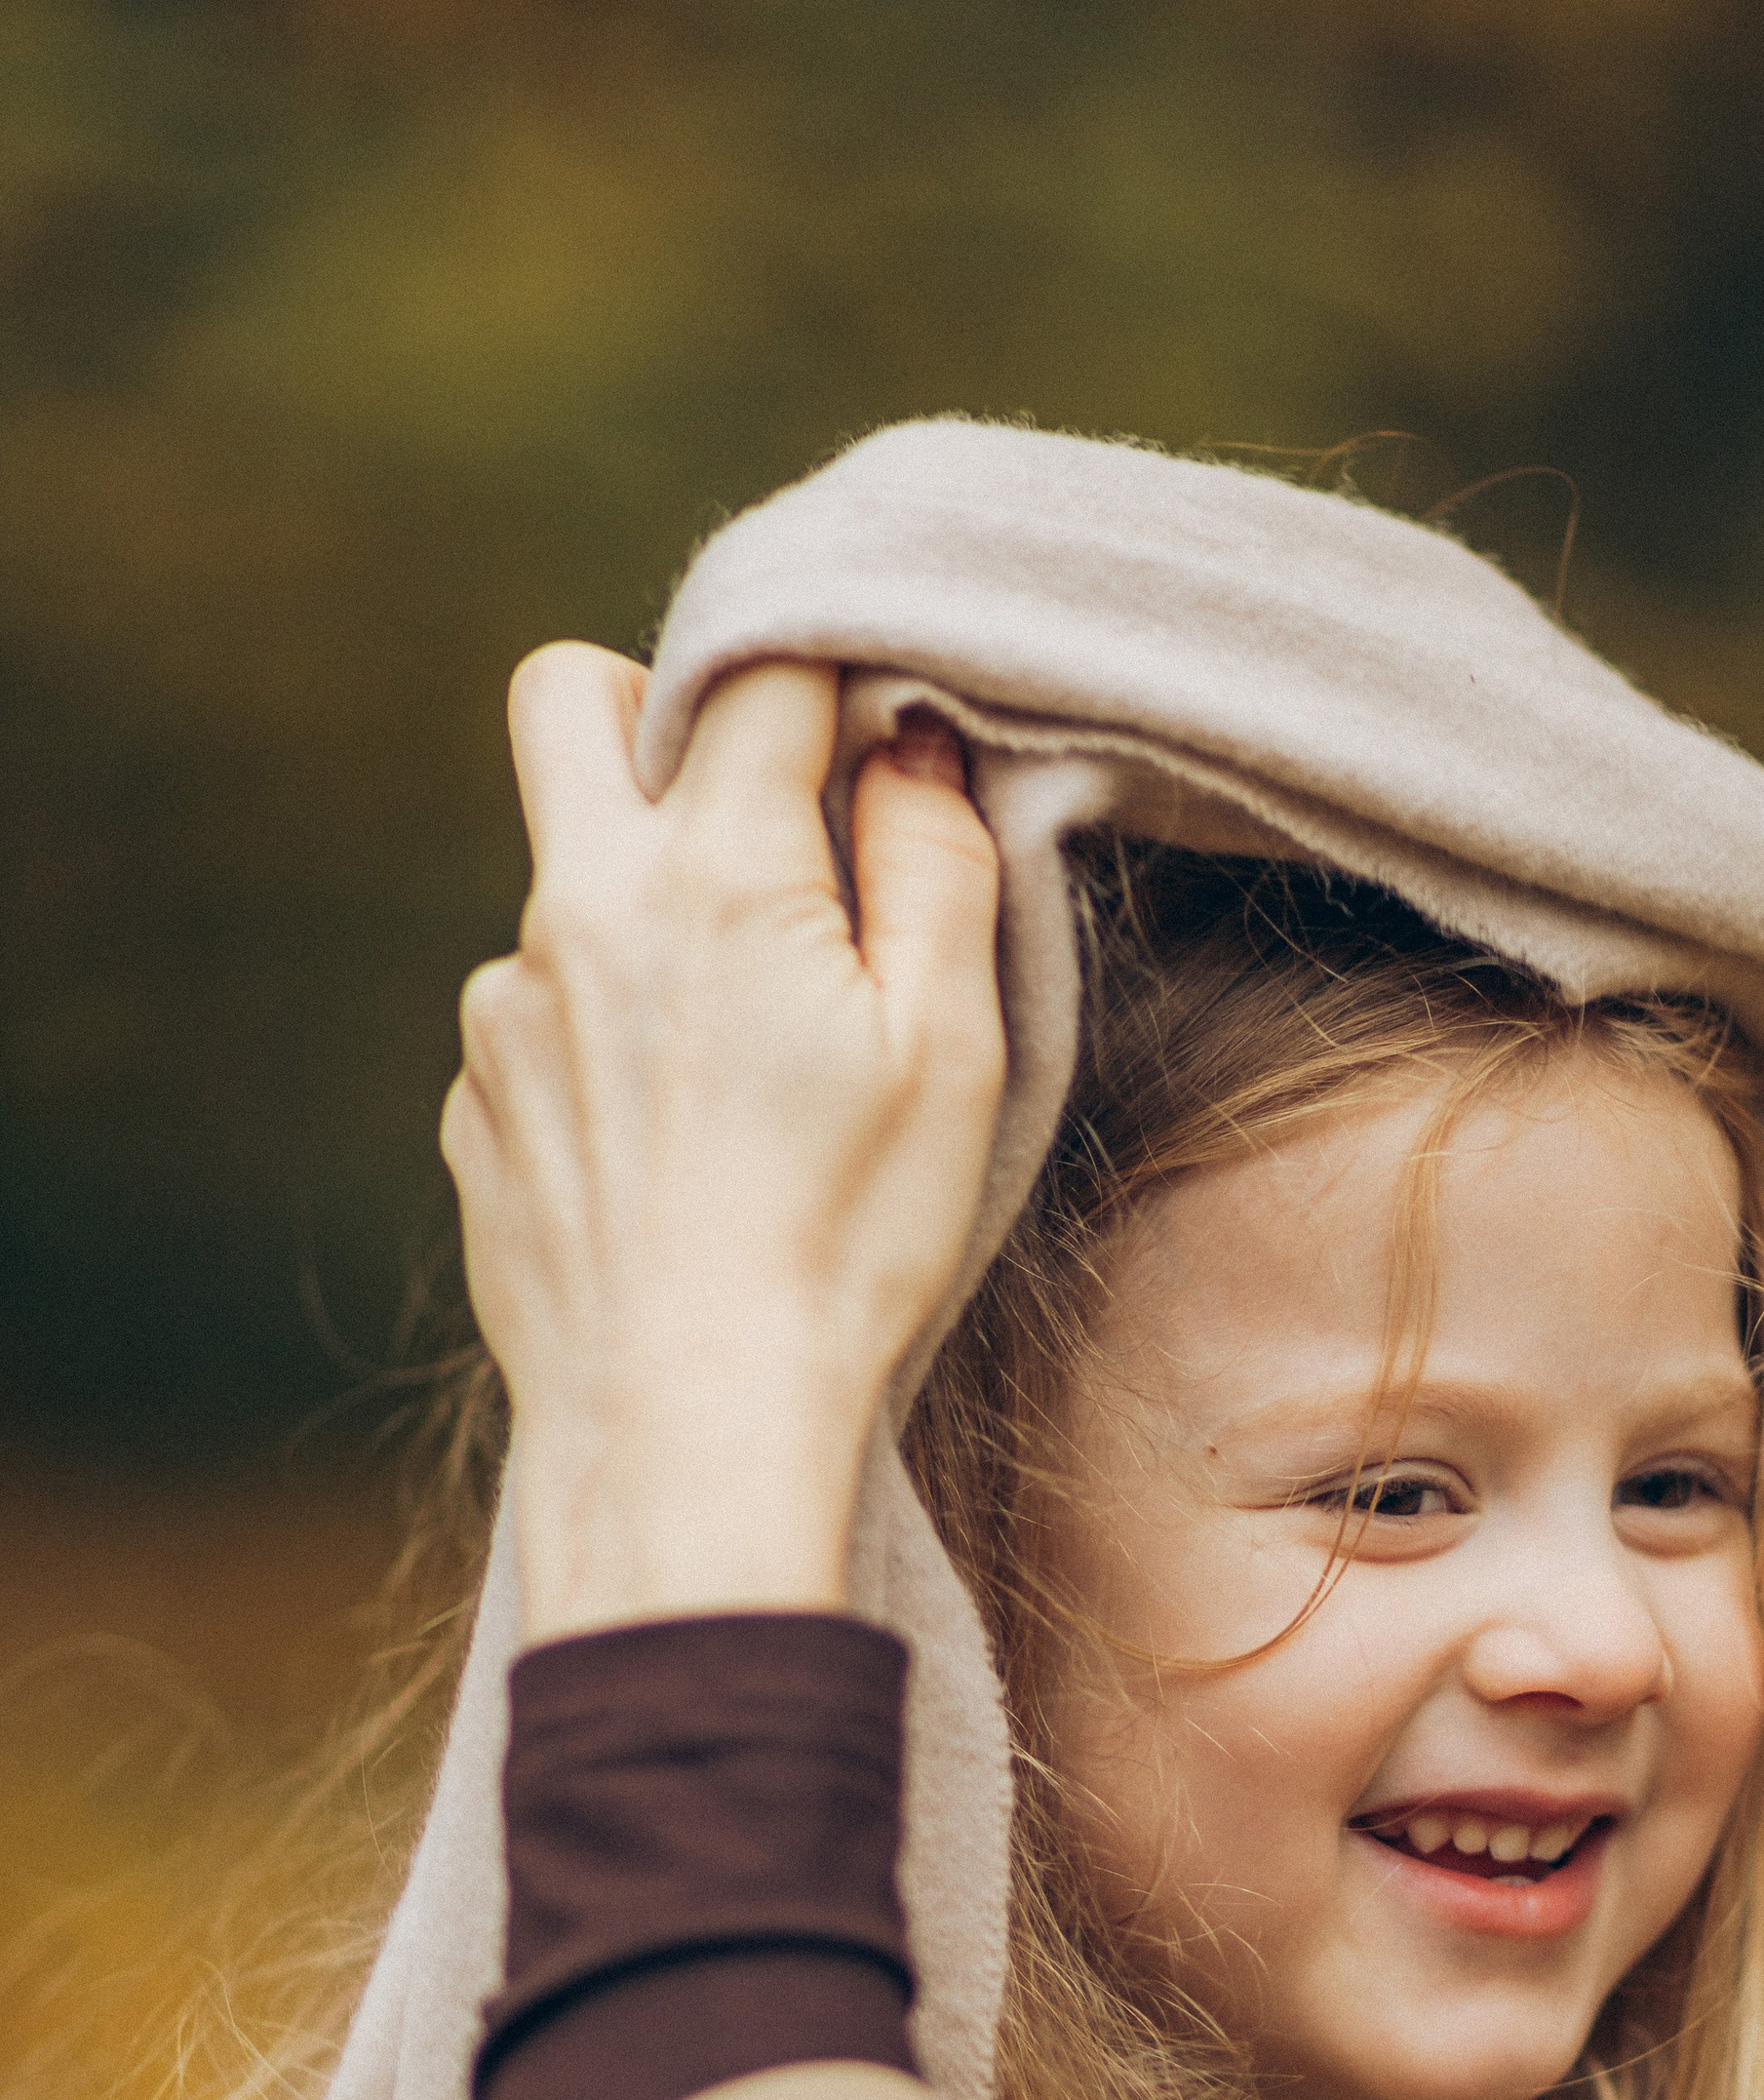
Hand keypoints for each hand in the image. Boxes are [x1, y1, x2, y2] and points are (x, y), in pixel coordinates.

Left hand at [444, 649, 1004, 1641]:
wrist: (688, 1423)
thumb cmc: (846, 1242)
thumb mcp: (951, 1050)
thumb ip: (937, 867)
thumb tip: (908, 750)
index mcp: (713, 874)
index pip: (758, 676)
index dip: (830, 682)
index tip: (877, 746)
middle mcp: (578, 909)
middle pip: (567, 695)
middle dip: (655, 706)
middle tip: (746, 813)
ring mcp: (505, 1008)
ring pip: (563, 883)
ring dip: (644, 918)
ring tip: (738, 1069)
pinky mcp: (476, 1102)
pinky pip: (539, 1017)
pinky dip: (604, 1041)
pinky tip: (676, 1153)